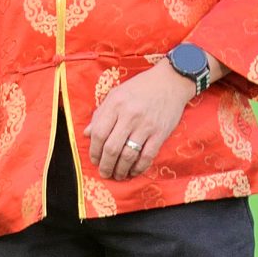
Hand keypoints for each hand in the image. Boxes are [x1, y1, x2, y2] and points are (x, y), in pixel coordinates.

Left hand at [89, 62, 195, 180]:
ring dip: (121, 170)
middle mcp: (129, 116)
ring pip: (128, 155)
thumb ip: (100, 114)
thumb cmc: (140, 87)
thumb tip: (86, 134)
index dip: (94, 151)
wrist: (171, 81)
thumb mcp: (116, 94)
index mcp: (115, 105)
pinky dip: (139, 167)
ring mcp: (146, 126)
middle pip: (112, 148)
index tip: (94, 160)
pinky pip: (147, 156)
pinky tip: (133, 171)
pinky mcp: (160, 133)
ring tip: (117, 175)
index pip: (98, 133)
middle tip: (104, 173)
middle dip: (105, 165)